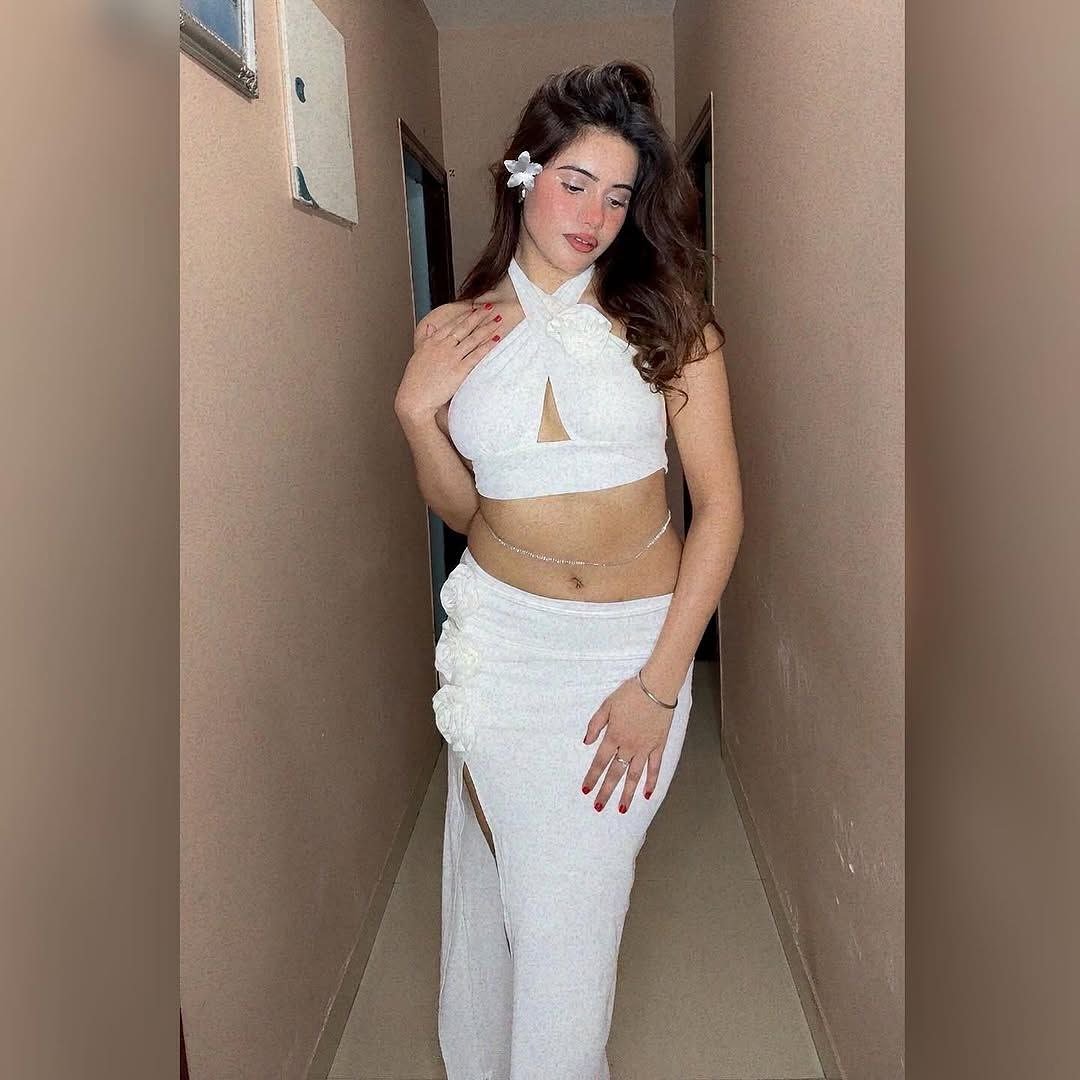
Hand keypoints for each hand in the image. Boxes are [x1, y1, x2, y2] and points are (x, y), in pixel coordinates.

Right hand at [394, 302, 503, 421]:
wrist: (414, 399)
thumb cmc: (415, 382)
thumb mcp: (418, 355)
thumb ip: (425, 339)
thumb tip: (430, 327)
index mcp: (432, 342)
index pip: (451, 324)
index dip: (464, 315)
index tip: (474, 308)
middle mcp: (442, 346)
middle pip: (464, 327)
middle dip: (478, 316)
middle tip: (490, 308)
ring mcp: (451, 357)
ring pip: (472, 339)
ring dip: (486, 328)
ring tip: (498, 319)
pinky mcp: (459, 370)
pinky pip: (476, 355)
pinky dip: (487, 346)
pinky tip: (496, 339)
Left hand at [581, 674, 673, 813]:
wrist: (657, 687)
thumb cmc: (631, 693)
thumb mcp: (606, 705)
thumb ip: (595, 724)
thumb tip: (586, 742)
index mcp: (613, 736)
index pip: (599, 762)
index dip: (592, 777)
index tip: (586, 790)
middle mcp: (628, 746)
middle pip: (615, 773)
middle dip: (606, 792)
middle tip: (598, 807)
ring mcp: (645, 748)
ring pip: (634, 776)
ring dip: (627, 793)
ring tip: (622, 809)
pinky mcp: (658, 746)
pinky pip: (655, 768)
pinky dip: (651, 782)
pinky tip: (647, 794)